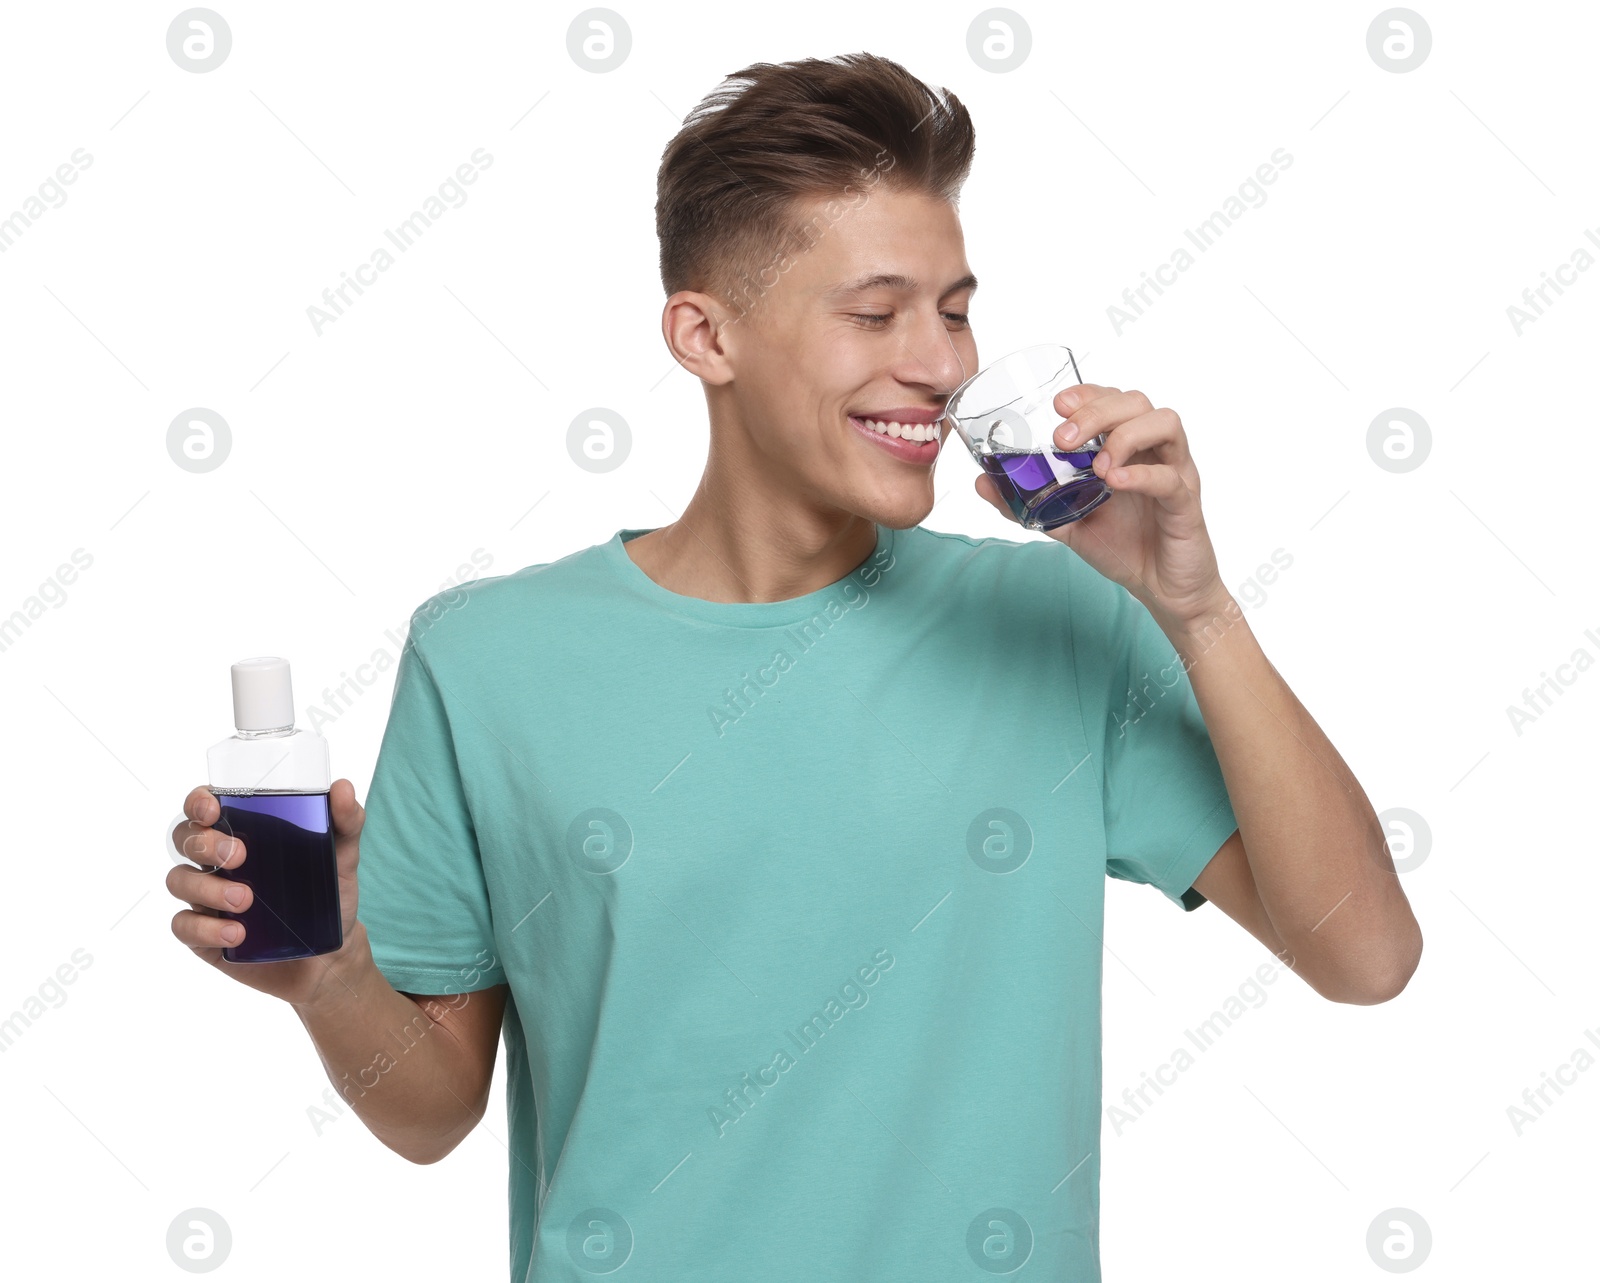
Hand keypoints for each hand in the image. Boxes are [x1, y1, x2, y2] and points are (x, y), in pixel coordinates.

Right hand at [166, 779, 367, 1009]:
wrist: (330, 955)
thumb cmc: (329, 897)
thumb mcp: (344, 857)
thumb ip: (346, 822)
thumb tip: (342, 787)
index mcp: (243, 833)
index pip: (205, 807)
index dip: (198, 802)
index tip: (213, 809)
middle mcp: (217, 861)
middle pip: (186, 839)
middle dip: (205, 843)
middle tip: (240, 856)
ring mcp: (206, 898)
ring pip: (179, 881)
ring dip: (206, 887)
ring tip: (245, 900)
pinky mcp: (203, 934)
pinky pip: (184, 926)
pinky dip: (205, 929)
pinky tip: (236, 934)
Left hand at [974, 382, 1230, 633]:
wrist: (1162, 590)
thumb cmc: (1123, 547)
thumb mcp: (1066, 522)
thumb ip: (1028, 504)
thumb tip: (982, 483)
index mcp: (1128, 447)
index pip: (1114, 399)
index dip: (1088, 393)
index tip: (1058, 405)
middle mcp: (1154, 451)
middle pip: (1136, 402)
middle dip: (1097, 411)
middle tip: (1064, 438)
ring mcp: (1175, 472)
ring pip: (1165, 423)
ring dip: (1124, 435)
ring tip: (1096, 465)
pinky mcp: (1187, 502)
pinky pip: (1171, 476)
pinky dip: (1143, 474)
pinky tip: (1116, 482)